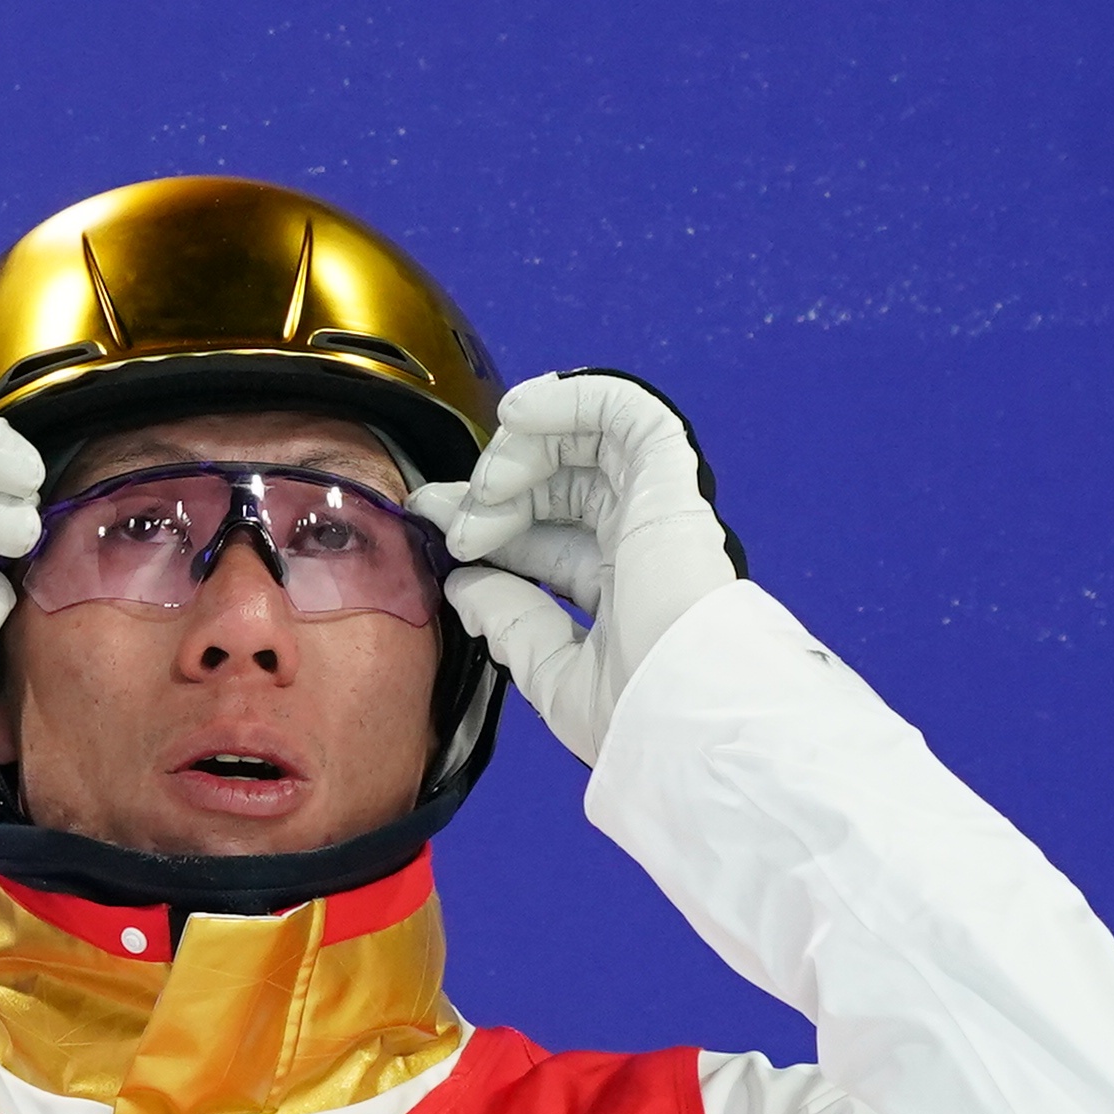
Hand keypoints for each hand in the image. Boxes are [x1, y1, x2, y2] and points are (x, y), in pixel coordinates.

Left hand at [410, 369, 742, 765]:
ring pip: (588, 441)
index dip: (486, 521)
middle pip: (560, 485)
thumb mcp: (550, 672)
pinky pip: (628, 411)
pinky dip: (573, 397)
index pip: (544, 537)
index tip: (431, 521)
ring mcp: (656, 510)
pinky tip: (520, 413)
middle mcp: (640, 545)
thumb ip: (510, 622)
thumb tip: (466, 585)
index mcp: (620, 592)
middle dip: (491, 488)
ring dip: (522, 449)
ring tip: (487, 486)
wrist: (682, 717)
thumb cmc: (635, 717)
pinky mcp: (671, 482)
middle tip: (446, 514)